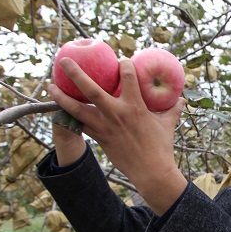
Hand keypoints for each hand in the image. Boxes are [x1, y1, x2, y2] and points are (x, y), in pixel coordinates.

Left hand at [49, 57, 187, 214]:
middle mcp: (117, 114)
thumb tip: (180, 99)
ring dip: (62, 97)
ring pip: (77, 109)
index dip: (123, 63)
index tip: (121, 60)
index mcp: (135, 106)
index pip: (127, 76)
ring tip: (51, 86)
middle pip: (91, 90)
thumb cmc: (161, 147)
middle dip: (76, 73)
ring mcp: (105, 127)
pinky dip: (69, 117)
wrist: (151, 171)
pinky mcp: (100, 138)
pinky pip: (80, 125)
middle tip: (64, 61)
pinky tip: (60, 110)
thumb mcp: (168, 124)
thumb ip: (172, 109)